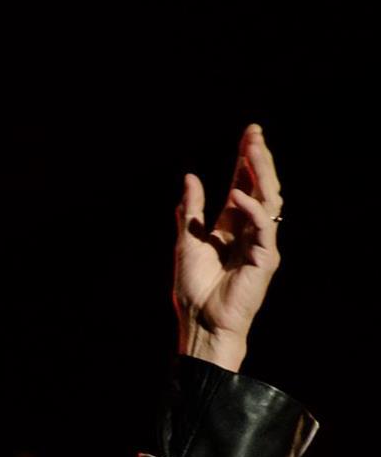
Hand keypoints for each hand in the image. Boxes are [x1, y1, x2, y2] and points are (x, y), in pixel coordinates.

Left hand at [173, 123, 282, 371]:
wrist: (200, 321)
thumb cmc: (193, 288)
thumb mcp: (186, 241)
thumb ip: (190, 210)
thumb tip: (190, 177)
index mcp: (231, 225)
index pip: (243, 185)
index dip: (245, 161)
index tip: (248, 135)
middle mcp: (249, 230)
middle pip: (259, 187)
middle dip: (258, 160)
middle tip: (254, 135)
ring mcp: (260, 243)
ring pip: (269, 201)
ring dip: (260, 176)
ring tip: (252, 151)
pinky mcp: (264, 258)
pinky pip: (263, 228)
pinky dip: (252, 210)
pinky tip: (237, 194)